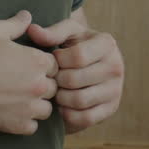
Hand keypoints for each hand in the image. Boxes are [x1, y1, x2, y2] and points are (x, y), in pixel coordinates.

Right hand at [0, 11, 58, 134]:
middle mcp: (40, 85)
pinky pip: (33, 126)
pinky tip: (14, 114)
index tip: (29, 68)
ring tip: (21, 100)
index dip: (43, 66)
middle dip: (42, 85)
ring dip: (37, 105)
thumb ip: (16, 23)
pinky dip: (26, 122)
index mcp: (39, 62)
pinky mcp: (19, 124)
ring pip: (47, 109)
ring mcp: (30, 107)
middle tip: (23, 84)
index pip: (55, 66)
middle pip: (54, 88)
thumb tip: (27, 16)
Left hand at [26, 15, 123, 133]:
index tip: (53, 60)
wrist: (92, 67)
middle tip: (51, 79)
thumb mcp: (67, 35)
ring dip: (61, 98)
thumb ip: (51, 32)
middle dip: (57, 81)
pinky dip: (68, 114)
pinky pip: (85, 118)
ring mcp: (116, 89)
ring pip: (79, 100)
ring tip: (56, 91)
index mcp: (107, 43)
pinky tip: (63, 105)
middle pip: (75, 80)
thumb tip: (32, 30)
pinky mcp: (111, 108)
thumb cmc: (74, 47)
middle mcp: (116, 66)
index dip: (58, 61)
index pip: (78, 57)